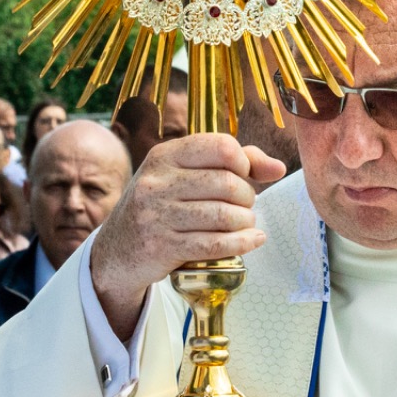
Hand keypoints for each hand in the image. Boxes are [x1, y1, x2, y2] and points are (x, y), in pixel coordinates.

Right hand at [88, 135, 284, 336]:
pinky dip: (243, 243)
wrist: (118, 249)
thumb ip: (234, 163)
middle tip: (244, 205)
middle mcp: (157, 182)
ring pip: (225, 215)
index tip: (244, 175)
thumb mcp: (185, 175)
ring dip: (246, 221)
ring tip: (244, 222)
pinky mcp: (162, 247)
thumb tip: (278, 168)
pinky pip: (216, 244)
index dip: (244, 161)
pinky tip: (253, 240)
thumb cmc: (163, 205)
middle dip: (247, 196)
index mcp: (164, 156)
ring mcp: (157, 215)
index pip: (221, 146)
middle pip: (228, 183)